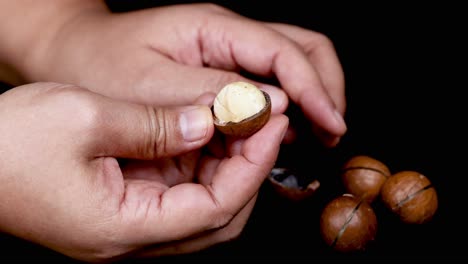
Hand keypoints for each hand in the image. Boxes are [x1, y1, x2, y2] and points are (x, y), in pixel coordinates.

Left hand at [0, 1, 345, 146]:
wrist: (72, 54)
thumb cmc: (99, 65)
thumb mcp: (149, 84)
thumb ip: (211, 93)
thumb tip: (274, 106)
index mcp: (212, 27)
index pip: (283, 51)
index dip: (314, 89)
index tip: (331, 125)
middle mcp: (226, 33)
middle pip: (302, 47)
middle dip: (325, 88)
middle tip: (332, 131)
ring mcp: (226, 49)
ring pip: (292, 63)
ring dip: (311, 97)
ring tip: (319, 136)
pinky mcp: (220, 68)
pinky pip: (267, 82)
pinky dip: (286, 107)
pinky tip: (285, 132)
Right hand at [0, 82, 287, 261]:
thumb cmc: (8, 143)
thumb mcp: (84, 117)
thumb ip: (154, 124)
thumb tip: (208, 123)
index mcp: (123, 228)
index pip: (216, 209)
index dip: (252, 166)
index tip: (271, 124)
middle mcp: (131, 238)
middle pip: (216, 215)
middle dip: (247, 166)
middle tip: (262, 120)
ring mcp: (128, 226)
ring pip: (202, 204)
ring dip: (225, 163)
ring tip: (237, 120)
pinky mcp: (124, 208)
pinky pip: (177, 192)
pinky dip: (198, 163)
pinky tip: (204, 130)